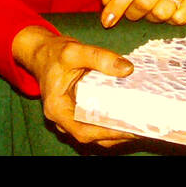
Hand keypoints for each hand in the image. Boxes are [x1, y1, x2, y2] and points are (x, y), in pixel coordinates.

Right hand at [12, 26, 134, 145]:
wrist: (43, 52)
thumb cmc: (54, 54)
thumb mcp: (74, 51)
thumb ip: (98, 57)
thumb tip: (127, 69)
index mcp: (57, 108)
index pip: (82, 131)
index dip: (106, 133)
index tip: (129, 129)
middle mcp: (62, 119)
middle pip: (91, 135)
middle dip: (116, 134)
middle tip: (142, 127)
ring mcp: (70, 118)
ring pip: (94, 132)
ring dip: (115, 131)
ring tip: (139, 124)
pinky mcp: (78, 113)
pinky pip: (95, 123)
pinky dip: (111, 123)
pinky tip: (128, 115)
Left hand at [98, 0, 185, 26]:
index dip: (117, 5)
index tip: (107, 22)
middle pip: (144, 2)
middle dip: (134, 14)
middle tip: (134, 14)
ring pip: (162, 13)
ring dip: (152, 19)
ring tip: (152, 12)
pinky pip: (180, 19)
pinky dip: (170, 21)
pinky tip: (169, 14)